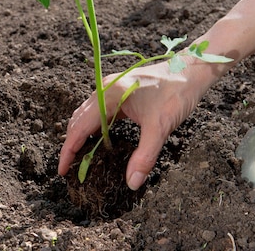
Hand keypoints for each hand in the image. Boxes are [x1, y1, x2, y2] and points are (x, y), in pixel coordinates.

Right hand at [57, 60, 212, 189]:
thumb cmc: (177, 93)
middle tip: (69, 169)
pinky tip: (100, 140)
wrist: (192, 70)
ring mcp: (112, 87)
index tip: (62, 171)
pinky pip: (100, 110)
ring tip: (80, 157)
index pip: (80, 126)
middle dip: (72, 144)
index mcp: (109, 93)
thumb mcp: (160, 127)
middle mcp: (106, 87)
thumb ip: (145, 156)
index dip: (69, 150)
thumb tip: (132, 183)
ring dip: (82, 135)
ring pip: (88, 114)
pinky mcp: (121, 90)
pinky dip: (95, 127)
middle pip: (79, 119)